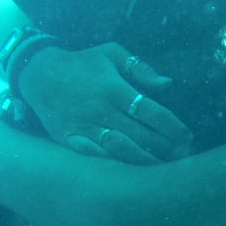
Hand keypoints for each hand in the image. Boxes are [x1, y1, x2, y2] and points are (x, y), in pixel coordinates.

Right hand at [17, 43, 193, 163]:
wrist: (39, 74)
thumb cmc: (82, 63)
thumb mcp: (111, 53)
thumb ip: (140, 68)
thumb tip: (167, 84)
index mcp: (113, 88)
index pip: (150, 111)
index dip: (172, 126)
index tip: (187, 136)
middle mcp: (100, 109)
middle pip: (140, 134)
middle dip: (165, 148)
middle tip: (182, 157)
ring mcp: (83, 126)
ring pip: (120, 149)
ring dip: (144, 161)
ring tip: (163, 169)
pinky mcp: (68, 139)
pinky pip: (93, 156)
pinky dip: (112, 165)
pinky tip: (130, 172)